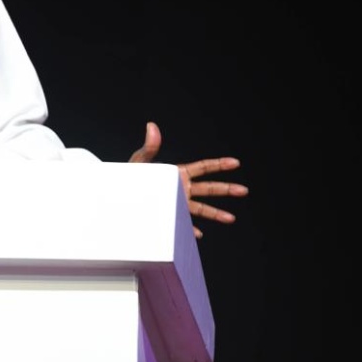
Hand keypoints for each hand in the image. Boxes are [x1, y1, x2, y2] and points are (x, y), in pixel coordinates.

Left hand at [129, 121, 247, 238]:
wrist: (117, 194)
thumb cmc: (128, 176)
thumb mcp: (140, 162)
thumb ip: (148, 147)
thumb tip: (151, 126)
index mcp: (177, 173)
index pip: (202, 168)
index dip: (219, 164)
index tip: (236, 162)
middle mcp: (180, 188)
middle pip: (208, 189)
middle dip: (226, 189)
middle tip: (244, 190)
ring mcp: (176, 203)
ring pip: (201, 209)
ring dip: (216, 213)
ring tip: (231, 218)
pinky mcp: (169, 216)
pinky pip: (183, 226)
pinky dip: (191, 230)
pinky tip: (199, 235)